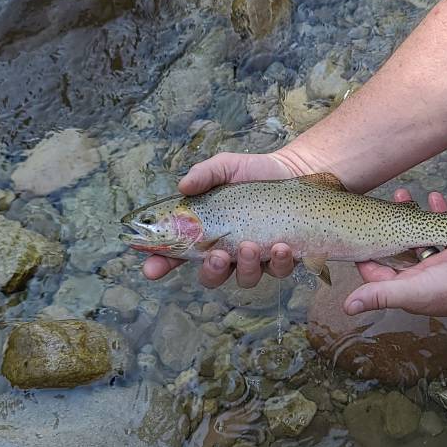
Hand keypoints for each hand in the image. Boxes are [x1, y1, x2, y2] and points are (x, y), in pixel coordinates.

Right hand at [143, 151, 299, 286]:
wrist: (294, 171)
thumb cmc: (254, 172)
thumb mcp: (226, 167)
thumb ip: (204, 174)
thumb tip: (183, 186)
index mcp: (206, 233)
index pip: (176, 254)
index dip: (160, 265)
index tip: (151, 269)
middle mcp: (228, 251)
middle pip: (211, 277)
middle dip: (211, 272)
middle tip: (217, 256)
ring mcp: (256, 258)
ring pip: (245, 279)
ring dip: (245, 267)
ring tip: (250, 246)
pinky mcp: (282, 258)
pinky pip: (279, 271)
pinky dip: (279, 262)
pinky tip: (281, 246)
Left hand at [345, 189, 446, 320]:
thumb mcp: (413, 291)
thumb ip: (380, 295)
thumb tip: (347, 307)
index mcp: (405, 286)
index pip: (375, 270)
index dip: (363, 252)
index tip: (352, 231)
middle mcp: (420, 274)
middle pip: (395, 248)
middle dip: (386, 227)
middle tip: (379, 204)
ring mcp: (440, 260)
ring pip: (418, 234)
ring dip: (410, 215)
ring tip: (402, 194)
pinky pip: (443, 226)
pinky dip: (438, 212)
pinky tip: (434, 197)